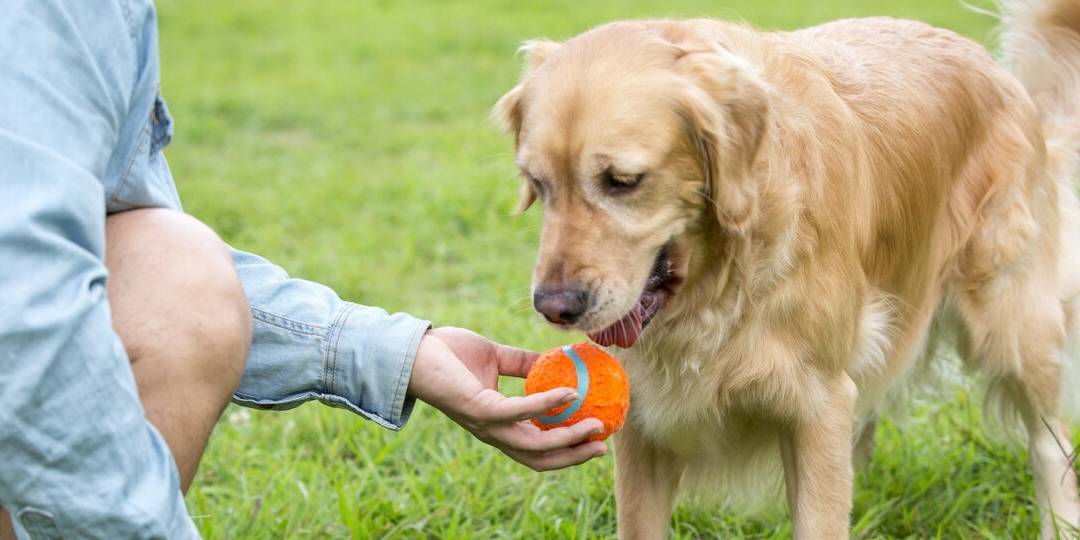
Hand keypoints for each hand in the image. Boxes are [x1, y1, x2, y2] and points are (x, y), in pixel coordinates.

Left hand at [407, 326, 606, 470]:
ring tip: (596, 424)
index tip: (595, 438)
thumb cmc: (448, 353)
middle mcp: (493, 431)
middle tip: (603, 444)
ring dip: (568, 438)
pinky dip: (547, 404)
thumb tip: (553, 358)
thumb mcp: (494, 357)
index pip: (536, 448)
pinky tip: (569, 393)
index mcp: (497, 424)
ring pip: (534, 444)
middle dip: (574, 456)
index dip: (565, 450)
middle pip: (540, 458)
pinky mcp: (480, 409)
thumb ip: (522, 363)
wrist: (415, 348)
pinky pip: (521, 410)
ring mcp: (486, 423)